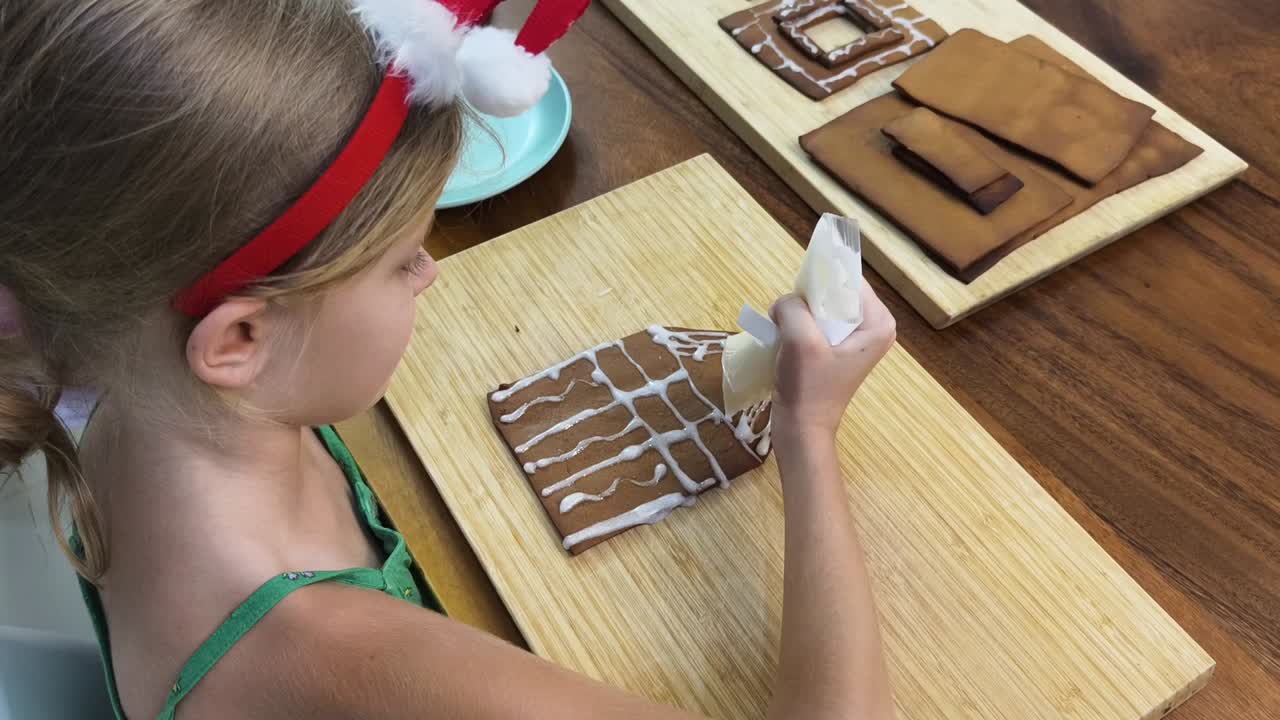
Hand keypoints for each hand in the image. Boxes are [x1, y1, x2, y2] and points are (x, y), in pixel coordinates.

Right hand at [769, 280, 895, 447]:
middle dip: (808, 301)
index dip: (821, 282)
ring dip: (799, 315)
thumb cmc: (808, 387)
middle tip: (789, 320)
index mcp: (878, 323)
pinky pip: (815, 322)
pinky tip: (788, 343)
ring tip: (787, 335)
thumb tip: (785, 302)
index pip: (849, 280)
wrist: (802, 428)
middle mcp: (872, 327)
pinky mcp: (836, 349)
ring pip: (820, 307)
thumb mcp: (800, 340)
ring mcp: (854, 340)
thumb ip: (793, 306)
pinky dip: (799, 327)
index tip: (798, 300)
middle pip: (834, 292)